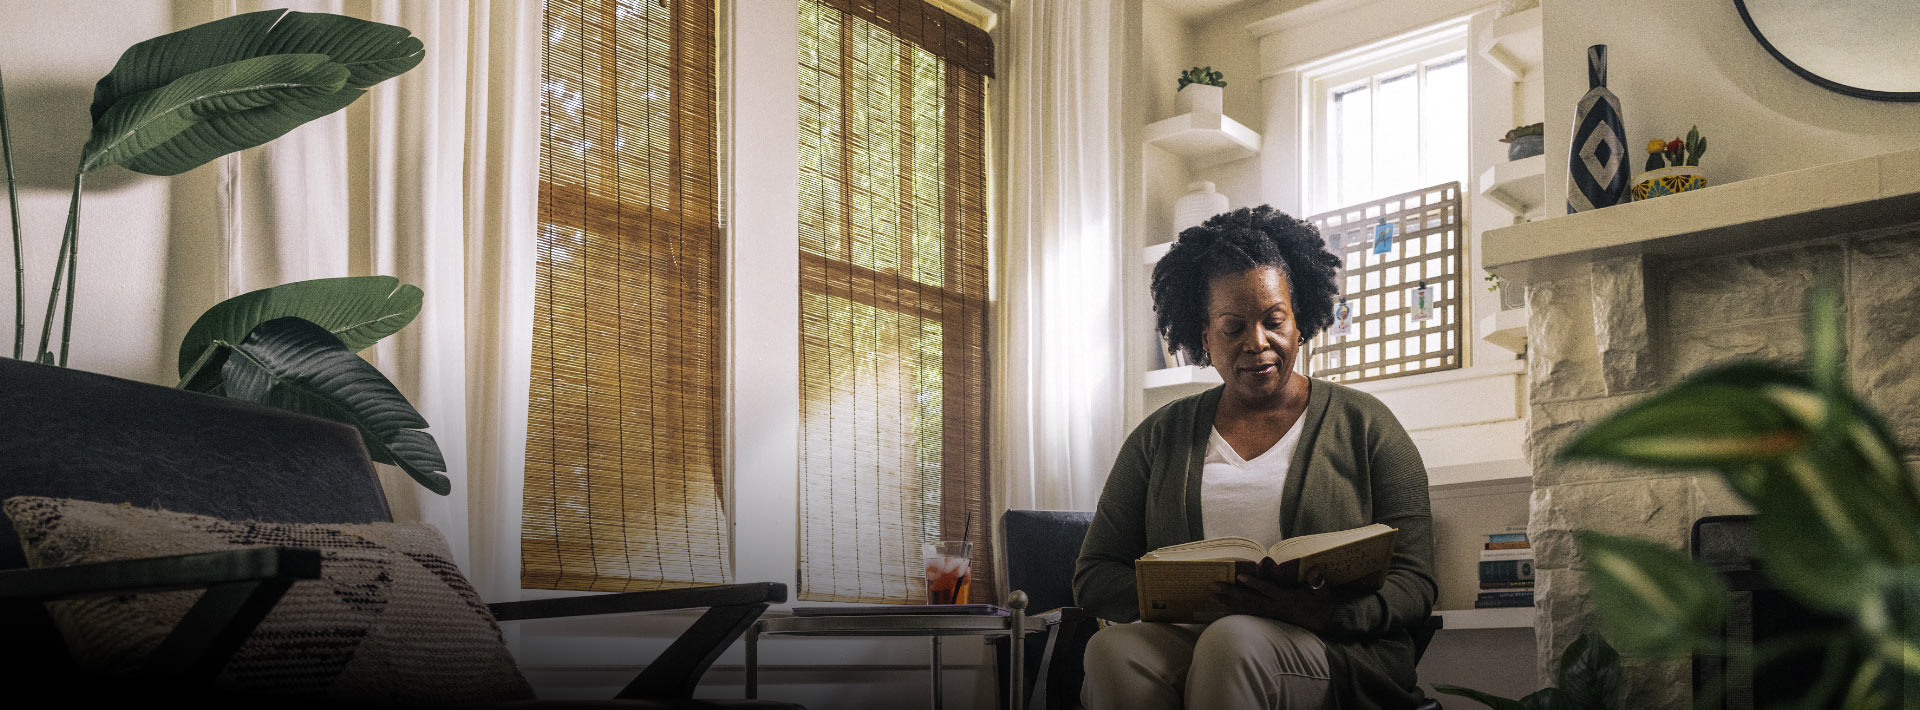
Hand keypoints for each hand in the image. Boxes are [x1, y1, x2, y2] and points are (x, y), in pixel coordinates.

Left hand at [1209, 558, 1334, 632]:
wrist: (1323, 622)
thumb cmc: (1321, 603)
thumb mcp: (1322, 591)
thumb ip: (1317, 581)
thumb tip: (1316, 571)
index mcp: (1286, 598)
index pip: (1267, 590)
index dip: (1254, 584)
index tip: (1240, 576)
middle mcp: (1274, 607)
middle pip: (1249, 600)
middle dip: (1229, 593)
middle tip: (1211, 586)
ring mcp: (1270, 614)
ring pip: (1245, 609)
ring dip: (1227, 603)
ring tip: (1211, 596)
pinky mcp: (1268, 618)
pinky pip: (1248, 616)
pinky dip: (1234, 613)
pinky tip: (1221, 611)